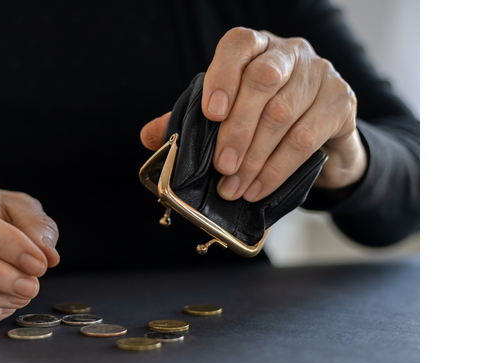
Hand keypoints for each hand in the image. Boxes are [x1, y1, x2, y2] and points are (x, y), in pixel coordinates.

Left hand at [140, 27, 366, 200]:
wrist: (323, 136)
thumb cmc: (265, 118)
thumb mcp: (227, 115)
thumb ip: (189, 120)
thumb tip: (148, 137)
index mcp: (256, 47)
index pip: (238, 45)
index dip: (222, 76)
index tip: (211, 113)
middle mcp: (290, 53)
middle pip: (262, 81)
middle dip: (237, 129)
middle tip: (221, 166)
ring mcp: (320, 74)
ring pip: (284, 114)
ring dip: (254, 158)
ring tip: (233, 187)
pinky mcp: (341, 102)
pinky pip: (306, 138)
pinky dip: (276, 169)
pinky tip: (258, 188)